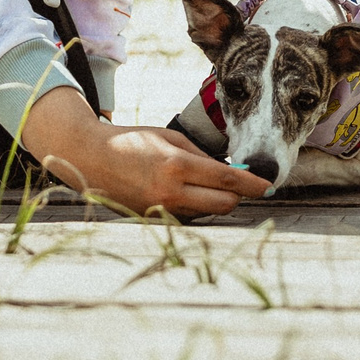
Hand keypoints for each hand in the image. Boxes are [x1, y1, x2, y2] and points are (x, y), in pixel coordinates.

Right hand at [21, 89, 267, 216]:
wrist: (90, 159)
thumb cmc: (132, 142)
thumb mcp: (169, 138)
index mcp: (176, 166)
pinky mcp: (154, 221)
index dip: (252, 184)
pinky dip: (195, 206)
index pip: (227, 179)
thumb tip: (230, 170)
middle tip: (241, 183)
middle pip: (223, 204)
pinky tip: (186, 191)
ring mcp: (161, 210)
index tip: (269, 185)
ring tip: (206, 183)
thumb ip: (201, 156)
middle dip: (237, 195)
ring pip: (206, 212)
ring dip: (215, 200)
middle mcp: (170, 193)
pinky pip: (187, 217)